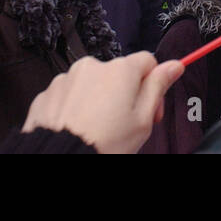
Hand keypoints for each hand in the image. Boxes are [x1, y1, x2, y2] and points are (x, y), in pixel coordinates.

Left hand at [22, 53, 183, 153]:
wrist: (60, 159)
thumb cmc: (105, 145)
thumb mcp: (143, 120)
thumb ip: (159, 87)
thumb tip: (174, 65)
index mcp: (120, 70)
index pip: (147, 62)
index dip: (153, 85)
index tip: (149, 109)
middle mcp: (92, 66)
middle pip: (118, 74)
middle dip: (123, 95)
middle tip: (122, 126)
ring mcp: (66, 79)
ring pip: (91, 84)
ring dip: (97, 101)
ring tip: (96, 130)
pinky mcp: (46, 94)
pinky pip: (68, 96)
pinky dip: (73, 109)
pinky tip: (77, 129)